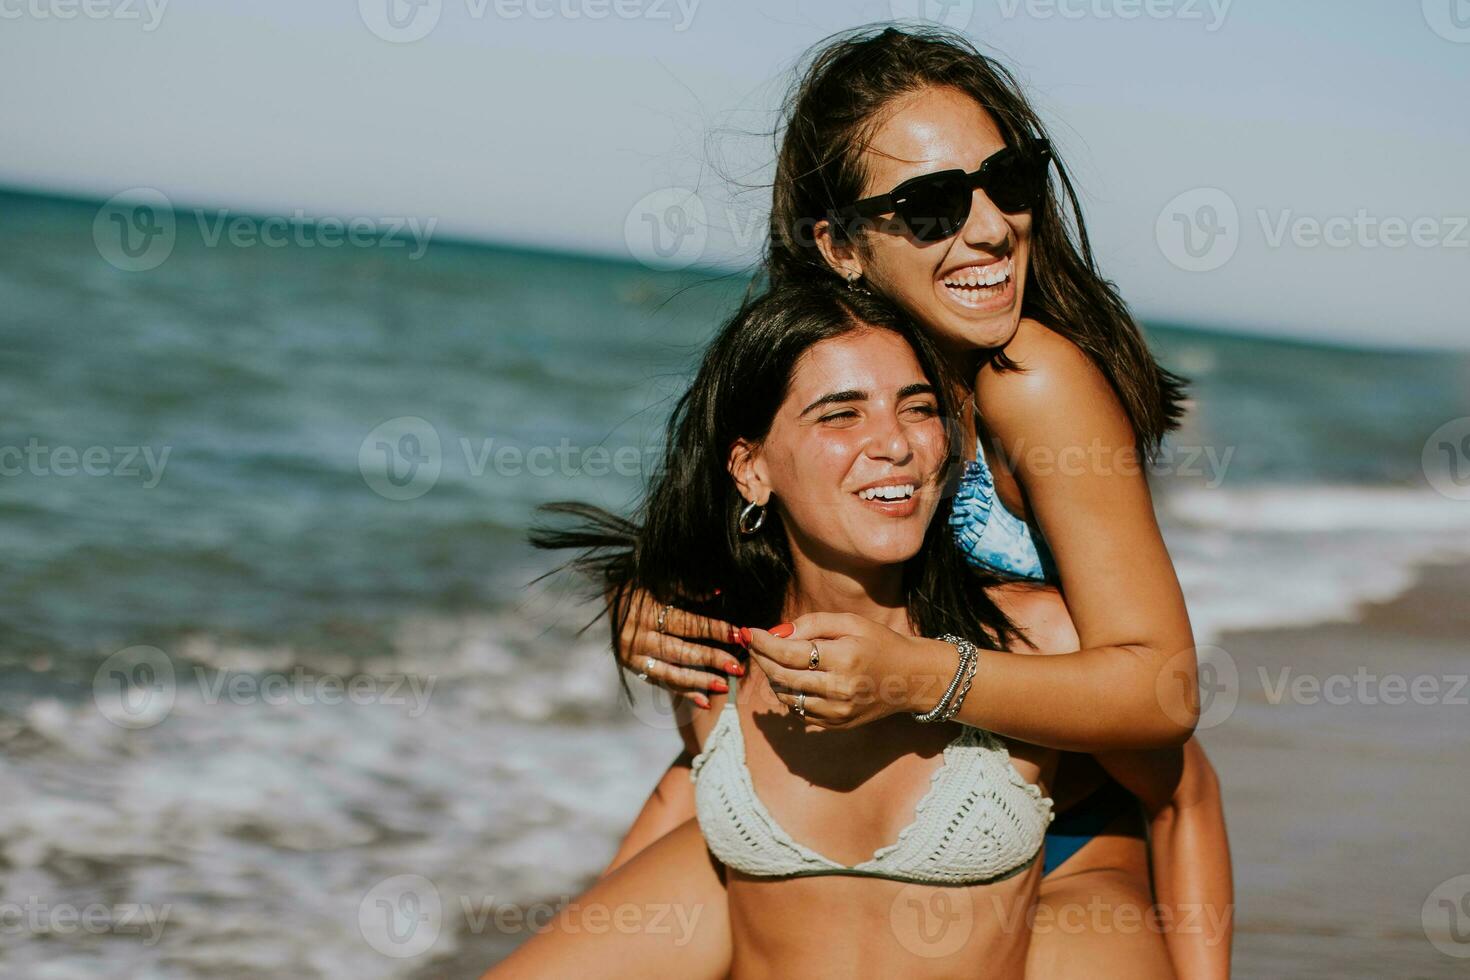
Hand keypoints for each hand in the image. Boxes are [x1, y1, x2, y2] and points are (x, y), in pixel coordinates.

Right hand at [611, 586, 744, 708]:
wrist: (607, 602)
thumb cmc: (637, 587)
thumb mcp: (657, 581)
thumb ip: (686, 589)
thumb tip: (717, 592)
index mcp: (644, 613)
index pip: (687, 624)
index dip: (714, 629)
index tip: (738, 635)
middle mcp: (636, 638)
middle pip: (681, 652)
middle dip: (712, 659)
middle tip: (736, 667)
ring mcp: (633, 658)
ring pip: (672, 673)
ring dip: (699, 681)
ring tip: (723, 686)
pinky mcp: (633, 669)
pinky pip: (662, 682)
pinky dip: (684, 691)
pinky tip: (704, 700)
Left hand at [743, 613, 954, 729]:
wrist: (911, 678)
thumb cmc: (879, 643)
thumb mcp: (851, 623)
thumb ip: (813, 624)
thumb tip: (778, 633)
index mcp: (844, 659)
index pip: (790, 653)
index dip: (764, 643)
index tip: (748, 632)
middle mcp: (840, 690)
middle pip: (783, 677)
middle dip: (762, 659)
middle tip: (753, 645)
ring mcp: (839, 712)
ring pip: (788, 697)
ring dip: (773, 678)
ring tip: (774, 660)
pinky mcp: (838, 725)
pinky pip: (800, 712)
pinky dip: (789, 695)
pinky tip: (792, 679)